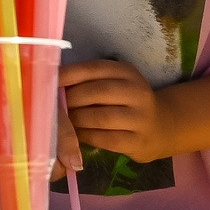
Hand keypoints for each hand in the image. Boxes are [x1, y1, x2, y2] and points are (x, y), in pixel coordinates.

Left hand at [60, 59, 177, 162]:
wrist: (162, 126)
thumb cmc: (126, 103)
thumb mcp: (113, 84)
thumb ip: (88, 82)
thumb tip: (52, 84)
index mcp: (127, 72)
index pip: (93, 69)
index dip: (68, 75)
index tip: (48, 82)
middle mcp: (137, 91)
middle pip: (96, 92)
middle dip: (70, 100)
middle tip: (54, 107)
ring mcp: (140, 117)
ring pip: (99, 117)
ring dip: (76, 121)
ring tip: (64, 123)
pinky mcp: (138, 141)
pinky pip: (105, 139)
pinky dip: (86, 137)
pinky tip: (77, 136)